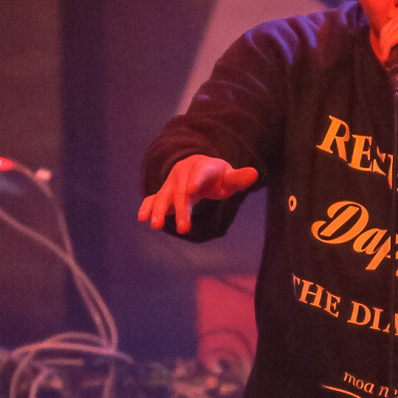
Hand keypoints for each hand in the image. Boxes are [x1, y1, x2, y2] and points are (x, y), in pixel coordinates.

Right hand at [138, 155, 258, 234]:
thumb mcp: (228, 176)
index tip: (191, 191)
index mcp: (201, 167)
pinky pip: (153, 198)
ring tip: (156, 226)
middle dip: (181, 210)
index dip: (195, 180)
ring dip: (159, 211)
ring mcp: (171, 183)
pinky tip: (142, 218)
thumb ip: (238, 178)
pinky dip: (147, 206)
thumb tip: (254, 174)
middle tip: (184, 230)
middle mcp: (183, 174)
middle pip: (181, 192)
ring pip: (164, 196)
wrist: (197, 167)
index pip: (198, 173)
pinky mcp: (164, 192)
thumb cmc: (217, 176)